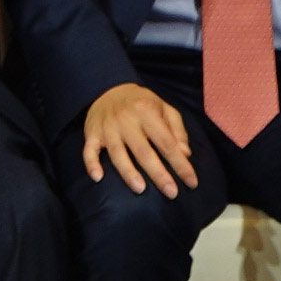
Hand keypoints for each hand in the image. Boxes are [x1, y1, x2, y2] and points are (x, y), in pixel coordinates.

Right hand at [82, 81, 199, 198]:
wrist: (107, 88)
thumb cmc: (141, 102)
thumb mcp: (164, 107)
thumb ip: (177, 129)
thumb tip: (185, 154)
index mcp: (146, 111)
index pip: (166, 142)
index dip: (180, 163)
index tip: (191, 182)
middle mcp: (126, 119)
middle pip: (143, 151)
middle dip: (158, 173)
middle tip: (171, 192)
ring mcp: (107, 127)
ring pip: (117, 153)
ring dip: (128, 172)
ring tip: (140, 189)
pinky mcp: (92, 133)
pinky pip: (88, 150)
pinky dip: (91, 164)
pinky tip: (98, 177)